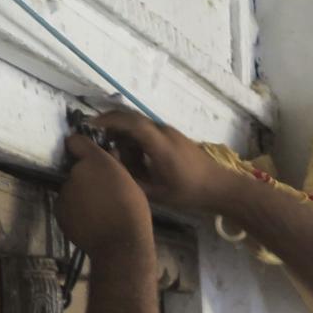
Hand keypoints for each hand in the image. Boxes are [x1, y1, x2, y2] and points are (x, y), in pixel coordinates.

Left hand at [55, 135, 153, 259]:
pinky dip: (75, 211)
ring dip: (80, 195)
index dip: (81, 147)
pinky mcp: (59, 210)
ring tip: (99, 211)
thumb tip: (110, 155)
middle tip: (103, 192)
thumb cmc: (133, 212)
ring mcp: (63, 192)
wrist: (120, 245)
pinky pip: (67, 206)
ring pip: (70, 188)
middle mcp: (74, 173)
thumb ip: (116, 167)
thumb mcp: (132, 184)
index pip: (76, 141)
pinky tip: (91, 221)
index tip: (88, 155)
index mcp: (95, 162)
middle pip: (74, 169)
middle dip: (85, 177)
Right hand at [93, 109, 234, 213]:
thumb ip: (132, 180)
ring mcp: (171, 132)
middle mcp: (165, 133)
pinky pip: (150, 130)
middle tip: (96, 136)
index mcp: (161, 145)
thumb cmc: (191, 193)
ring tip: (116, 151)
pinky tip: (133, 154)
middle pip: (133, 118)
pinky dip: (136, 136)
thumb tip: (110, 167)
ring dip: (125, 132)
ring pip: (140, 124)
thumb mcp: (158, 193)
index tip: (90, 125)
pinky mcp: (175, 136)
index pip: (131, 122)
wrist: (222, 188)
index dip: (108, 120)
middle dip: (111, 124)